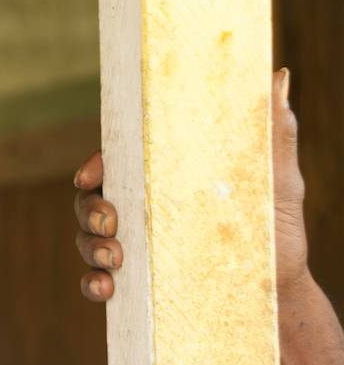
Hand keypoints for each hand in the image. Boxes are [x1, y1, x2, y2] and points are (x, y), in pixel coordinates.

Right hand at [73, 69, 309, 300]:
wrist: (278, 289)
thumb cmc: (276, 228)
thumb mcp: (278, 179)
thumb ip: (274, 132)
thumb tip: (278, 76)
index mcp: (162, 179)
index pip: (115, 163)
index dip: (94, 166)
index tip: (92, 174)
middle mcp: (140, 210)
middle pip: (90, 199)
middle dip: (89, 209)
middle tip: (111, 223)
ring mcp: (131, 246)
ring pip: (86, 238)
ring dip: (90, 246)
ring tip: (115, 259)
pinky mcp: (132, 283)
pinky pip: (95, 280)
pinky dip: (91, 283)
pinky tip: (106, 286)